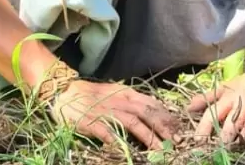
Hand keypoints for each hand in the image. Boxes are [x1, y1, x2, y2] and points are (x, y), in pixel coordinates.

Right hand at [49, 79, 179, 150]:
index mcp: (126, 94)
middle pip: (146, 113)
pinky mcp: (92, 122)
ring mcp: (106, 111)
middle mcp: (119, 101)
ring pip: (133, 123)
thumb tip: (154, 112)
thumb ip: (133, 102)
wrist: (64, 92)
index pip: (151, 104)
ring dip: (148, 137)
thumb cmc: (92, 95)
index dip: (167, 117)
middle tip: (176, 142)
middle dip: (164, 128)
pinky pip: (107, 132)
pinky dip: (118, 142)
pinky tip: (127, 152)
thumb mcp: (116, 93)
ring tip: (160, 150)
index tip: (179, 129)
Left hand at [187, 60, 244, 143]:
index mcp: (228, 99)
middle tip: (221, 146)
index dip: (205, 128)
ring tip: (239, 145)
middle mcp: (243, 104)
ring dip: (244, 136)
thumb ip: (207, 98)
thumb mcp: (225, 88)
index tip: (198, 141)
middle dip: (226, 136)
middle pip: (232, 122)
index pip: (213, 113)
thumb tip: (188, 108)